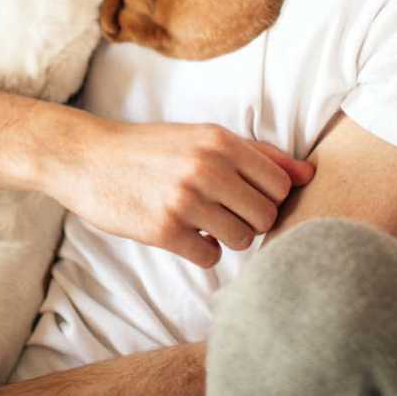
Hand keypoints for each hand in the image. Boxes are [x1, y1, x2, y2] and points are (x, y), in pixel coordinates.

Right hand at [51, 119, 313, 267]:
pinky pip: (211, 257)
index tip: (244, 196)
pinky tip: (184, 234)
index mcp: (221, 140)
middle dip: (250, 220)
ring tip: (203, 222)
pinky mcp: (164, 230)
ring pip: (243, 240)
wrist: (88, 158)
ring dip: (228, 238)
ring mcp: (185, 199)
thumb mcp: (203, 138)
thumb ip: (258, 155)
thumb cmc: (153, 149)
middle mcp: (207, 167)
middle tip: (223, 212)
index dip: (267, 197)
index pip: (280, 185)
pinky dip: (202, 251)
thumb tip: (309, 175)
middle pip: (267, 216)